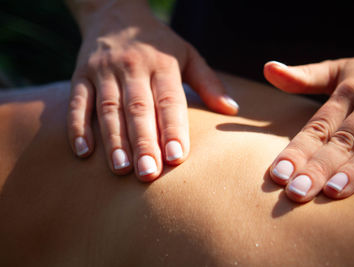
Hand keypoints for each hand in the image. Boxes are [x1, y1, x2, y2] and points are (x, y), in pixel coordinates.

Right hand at [67, 3, 237, 180]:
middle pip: (138, 109)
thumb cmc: (159, 44)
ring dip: (113, 140)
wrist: (117, 15)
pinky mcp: (81, 75)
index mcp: (163, 64)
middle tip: (148, 174)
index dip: (173, 129)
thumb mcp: (188, 55)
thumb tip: (231, 109)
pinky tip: (83, 153)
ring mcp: (104, 71)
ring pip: (108, 108)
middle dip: (143, 143)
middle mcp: (133, 67)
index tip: (177, 158)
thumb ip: (209, 82)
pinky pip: (78, 102)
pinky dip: (77, 127)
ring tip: (120, 169)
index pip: (169, 100)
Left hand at [264, 53, 353, 201]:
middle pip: (343, 140)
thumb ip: (304, 77)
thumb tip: (267, 68)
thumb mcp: (338, 70)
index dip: (297, 151)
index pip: (318, 127)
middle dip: (319, 168)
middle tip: (297, 191)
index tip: (278, 174)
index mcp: (348, 93)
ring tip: (333, 191)